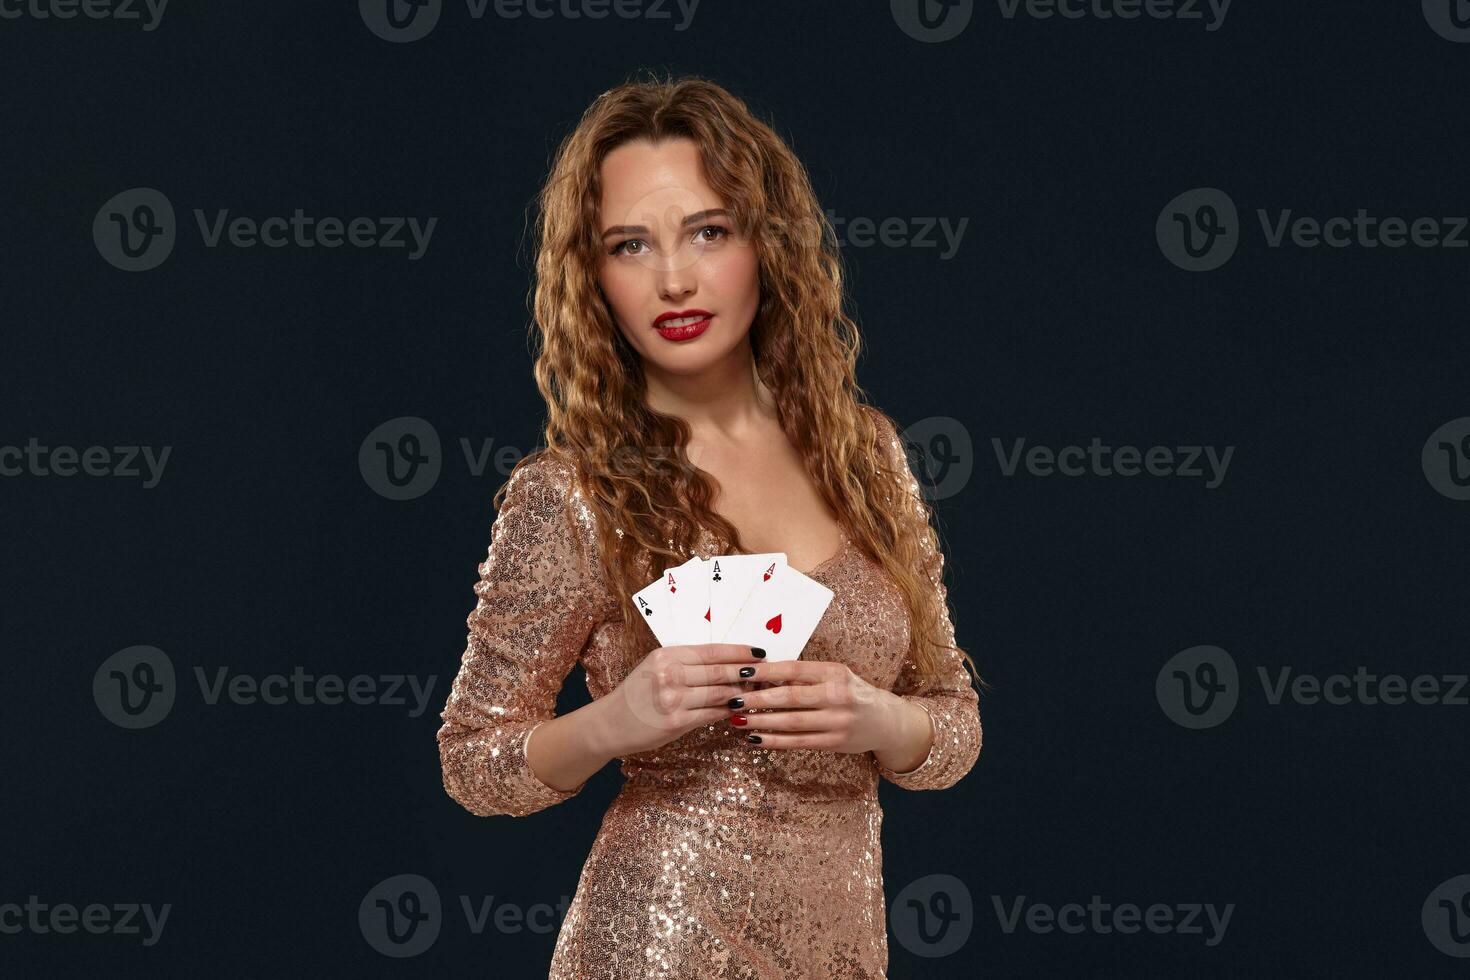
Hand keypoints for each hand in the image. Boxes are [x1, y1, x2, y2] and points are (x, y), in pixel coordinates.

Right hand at [593, 643, 765, 757]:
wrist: (610, 723)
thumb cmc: (637, 694)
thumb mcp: (656, 668)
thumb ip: (687, 663)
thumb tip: (729, 662)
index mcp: (665, 655)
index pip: (711, 650)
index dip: (739, 652)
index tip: (759, 652)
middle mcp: (668, 674)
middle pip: (719, 671)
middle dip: (747, 673)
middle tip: (768, 673)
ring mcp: (672, 699)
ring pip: (720, 693)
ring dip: (743, 693)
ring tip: (759, 692)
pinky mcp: (675, 722)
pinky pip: (712, 714)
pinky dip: (729, 711)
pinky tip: (741, 709)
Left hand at [724, 659, 911, 755]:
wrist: (884, 720)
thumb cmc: (851, 693)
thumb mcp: (833, 676)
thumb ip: (803, 677)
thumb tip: (762, 675)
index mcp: (835, 673)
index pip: (794, 669)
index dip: (766, 671)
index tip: (742, 673)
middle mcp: (838, 696)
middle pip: (789, 697)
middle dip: (757, 699)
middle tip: (732, 700)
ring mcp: (837, 721)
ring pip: (791, 722)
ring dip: (760, 722)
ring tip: (738, 720)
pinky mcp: (835, 743)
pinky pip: (798, 742)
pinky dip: (774, 741)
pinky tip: (754, 739)